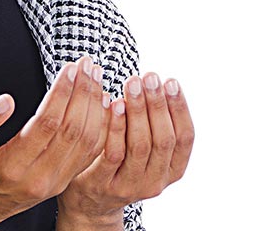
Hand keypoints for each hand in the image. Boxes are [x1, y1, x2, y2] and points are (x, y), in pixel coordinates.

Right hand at [0, 56, 109, 229]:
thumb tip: (5, 102)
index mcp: (9, 168)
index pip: (46, 125)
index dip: (61, 93)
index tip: (69, 69)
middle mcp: (37, 179)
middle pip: (72, 131)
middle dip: (83, 93)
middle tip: (87, 65)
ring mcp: (53, 183)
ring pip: (87, 141)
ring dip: (93, 105)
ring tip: (94, 76)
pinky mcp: (62, 181)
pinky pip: (89, 152)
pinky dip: (98, 124)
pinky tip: (98, 101)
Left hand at [57, 73, 194, 229]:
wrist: (90, 199)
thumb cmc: (121, 159)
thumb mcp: (145, 147)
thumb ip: (154, 124)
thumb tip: (158, 82)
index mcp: (172, 170)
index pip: (185, 138)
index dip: (179, 109)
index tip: (170, 81)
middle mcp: (156, 181)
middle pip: (163, 140)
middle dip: (157, 104)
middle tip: (149, 77)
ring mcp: (130, 186)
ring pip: (140, 145)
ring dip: (138, 111)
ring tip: (133, 84)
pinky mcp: (104, 184)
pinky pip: (113, 153)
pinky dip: (116, 126)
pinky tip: (114, 103)